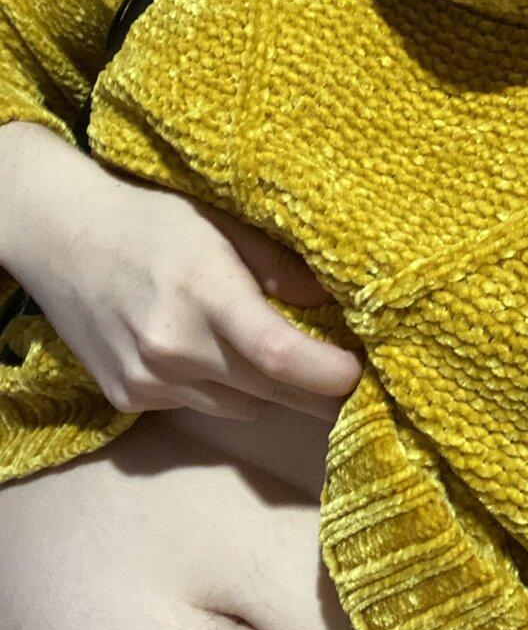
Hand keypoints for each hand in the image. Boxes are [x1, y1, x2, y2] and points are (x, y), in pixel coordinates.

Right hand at [0, 123, 362, 421]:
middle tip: (348, 376)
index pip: (280, 355)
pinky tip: (208, 351)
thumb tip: (338, 306)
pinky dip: (224, 390)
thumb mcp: (223, 224)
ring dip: (270, 389)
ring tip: (270, 351)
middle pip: (272, 392)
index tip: (363, 371)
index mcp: (204, 293)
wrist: (61, 239)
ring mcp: (148, 380)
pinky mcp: (129, 399)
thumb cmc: (152, 222)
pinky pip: (204, 407)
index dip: (332, 373)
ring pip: (244, 407)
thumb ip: (281, 269)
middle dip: (319, 391)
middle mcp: (173, 347)